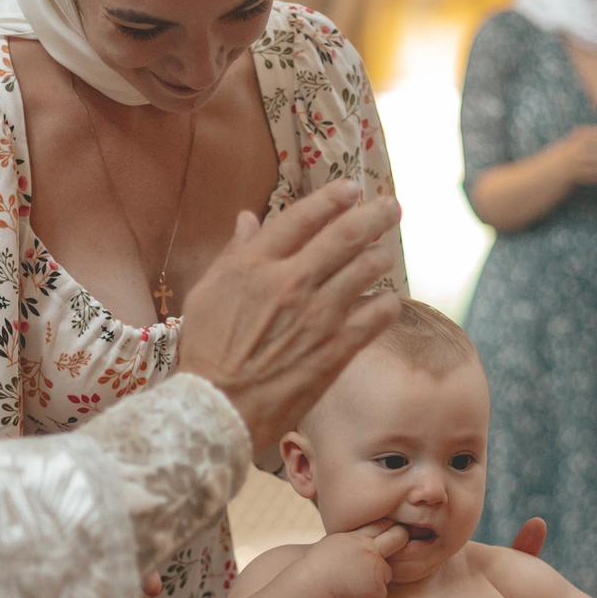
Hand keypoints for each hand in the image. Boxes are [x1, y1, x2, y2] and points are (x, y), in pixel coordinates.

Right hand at [175, 181, 403, 452]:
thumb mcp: (206, 292)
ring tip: (383, 255)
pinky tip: (386, 302)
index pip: (303, 217)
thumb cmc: (205, 352)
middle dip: (374, 215)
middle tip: (391, 206)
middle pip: (346, 235)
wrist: (218, 409)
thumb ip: (233, 253)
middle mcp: (291, 282)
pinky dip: (387, 303)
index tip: (351, 188)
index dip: (332, 198)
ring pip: (367, 269)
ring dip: (380, 257)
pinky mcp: (337, 349)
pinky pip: (377, 315)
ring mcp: (318, 316)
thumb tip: (248, 219)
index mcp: (255, 265)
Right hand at [303, 522, 408, 597]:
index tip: (395, 524)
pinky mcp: (377, 587)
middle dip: (402, 537)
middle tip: (404, 538)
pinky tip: (352, 595)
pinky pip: (380, 593)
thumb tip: (363, 538)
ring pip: (387, 573)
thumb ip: (351, 541)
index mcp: (357, 538)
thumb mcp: (333, 545)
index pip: (380, 525)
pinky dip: (370, 597)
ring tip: (354, 583)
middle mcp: (369, 549)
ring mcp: (375, 567)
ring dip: (377, 579)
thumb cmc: (316, 568)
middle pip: (397, 538)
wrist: (311, 586)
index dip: (390, 524)